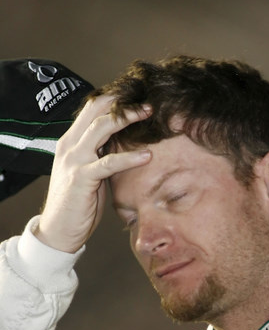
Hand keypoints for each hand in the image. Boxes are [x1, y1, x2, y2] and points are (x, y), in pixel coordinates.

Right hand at [34, 95, 151, 252]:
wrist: (58, 230)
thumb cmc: (77, 203)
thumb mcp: (89, 173)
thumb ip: (100, 156)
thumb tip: (124, 146)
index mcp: (71, 142)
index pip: (91, 109)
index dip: (114, 100)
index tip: (137, 99)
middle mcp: (70, 146)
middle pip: (96, 110)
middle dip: (123, 103)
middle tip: (147, 103)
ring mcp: (75, 160)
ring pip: (101, 128)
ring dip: (127, 119)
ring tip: (148, 115)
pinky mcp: (82, 177)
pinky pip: (109, 162)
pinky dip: (130, 158)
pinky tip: (147, 156)